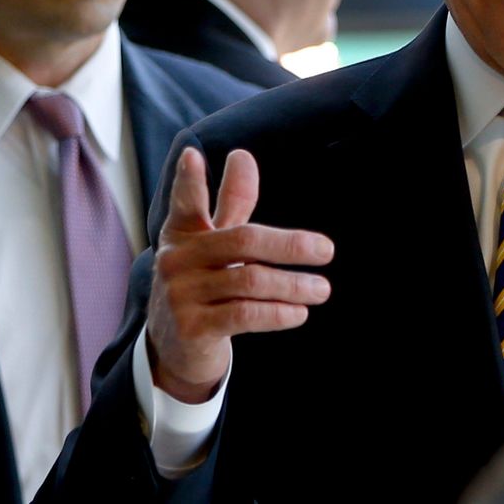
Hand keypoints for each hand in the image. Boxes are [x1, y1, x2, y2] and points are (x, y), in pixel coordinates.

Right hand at [147, 147, 333, 402]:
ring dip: (293, 285)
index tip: (194, 154)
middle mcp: (176, 261)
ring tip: (321, 289)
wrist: (177, 349)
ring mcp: (180, 296)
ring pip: (250, 281)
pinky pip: (244, 315)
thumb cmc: (204, 283)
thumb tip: (242, 155)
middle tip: (327, 250)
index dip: (189, 180)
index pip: (186, 203)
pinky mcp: (192, 329)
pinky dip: (277, 313)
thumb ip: (232, 203)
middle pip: (243, 241)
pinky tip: (299, 312)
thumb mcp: (214, 244)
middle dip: (290, 245)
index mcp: (182, 234)